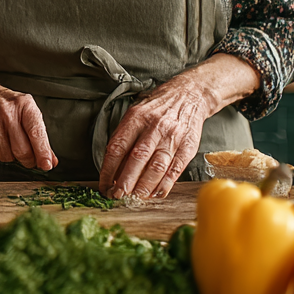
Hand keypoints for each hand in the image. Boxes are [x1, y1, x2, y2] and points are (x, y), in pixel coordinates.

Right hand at [0, 71, 54, 170]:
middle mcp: (6, 112)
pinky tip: (1, 141)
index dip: (42, 152)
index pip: (35, 133)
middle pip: (22, 150)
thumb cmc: (9, 105)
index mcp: (23, 105)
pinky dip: (1, 153)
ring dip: (13, 157)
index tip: (46, 164)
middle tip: (31, 159)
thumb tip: (50, 160)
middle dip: (29, 160)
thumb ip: (41, 136)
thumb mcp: (28, 112)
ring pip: (8, 156)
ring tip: (12, 143)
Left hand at [97, 55, 257, 198]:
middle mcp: (154, 127)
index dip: (108, 169)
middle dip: (125, 182)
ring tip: (134, 197)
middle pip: (137, 159)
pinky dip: (163, 186)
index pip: (117, 147)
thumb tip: (113, 169)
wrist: (189, 95)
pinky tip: (154, 194)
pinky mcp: (187, 148)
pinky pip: (174, 171)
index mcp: (136, 118)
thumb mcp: (135, 114)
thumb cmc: (157, 108)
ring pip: (156, 167)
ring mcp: (172, 138)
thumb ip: (125, 138)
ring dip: (143, 187)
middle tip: (117, 195)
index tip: (104, 184)